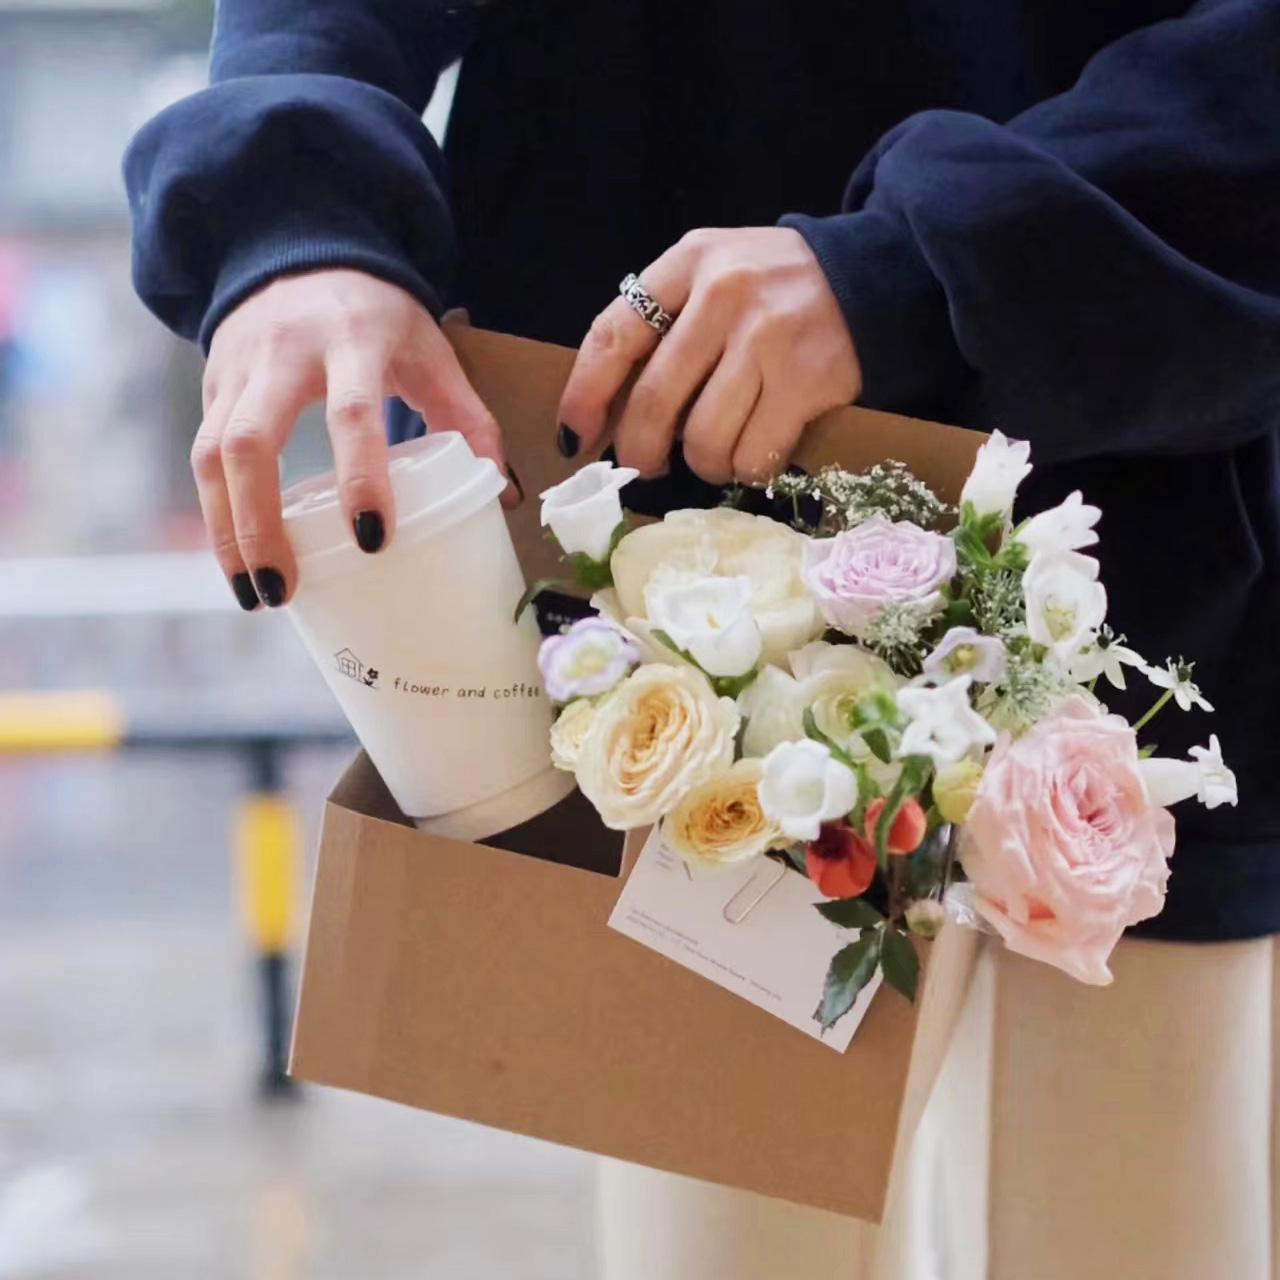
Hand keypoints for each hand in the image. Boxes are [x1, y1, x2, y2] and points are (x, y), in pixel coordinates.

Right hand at [193, 270, 511, 609]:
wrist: (303, 248)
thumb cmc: (378, 317)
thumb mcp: (432, 353)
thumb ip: (468, 418)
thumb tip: (504, 493)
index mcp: (352, 342)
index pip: (352, 413)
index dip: (361, 477)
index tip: (373, 540)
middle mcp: (283, 353)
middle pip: (253, 442)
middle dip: (260, 524)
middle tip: (284, 590)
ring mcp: (237, 369)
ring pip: (212, 455)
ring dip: (226, 531)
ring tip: (255, 594)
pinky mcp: (211, 385)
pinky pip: (202, 455)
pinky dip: (216, 513)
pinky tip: (237, 559)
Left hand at [557, 227, 859, 485]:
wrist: (873, 277)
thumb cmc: (775, 289)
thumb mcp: (713, 276)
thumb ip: (664, 325)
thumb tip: (605, 415)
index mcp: (688, 263)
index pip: (613, 335)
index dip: (584, 396)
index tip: (572, 438)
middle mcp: (724, 296)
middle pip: (653, 402)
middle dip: (640, 451)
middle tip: (647, 466)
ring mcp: (768, 339)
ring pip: (704, 439)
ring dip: (703, 465)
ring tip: (716, 454)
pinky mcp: (808, 381)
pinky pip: (754, 454)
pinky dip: (746, 469)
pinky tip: (754, 452)